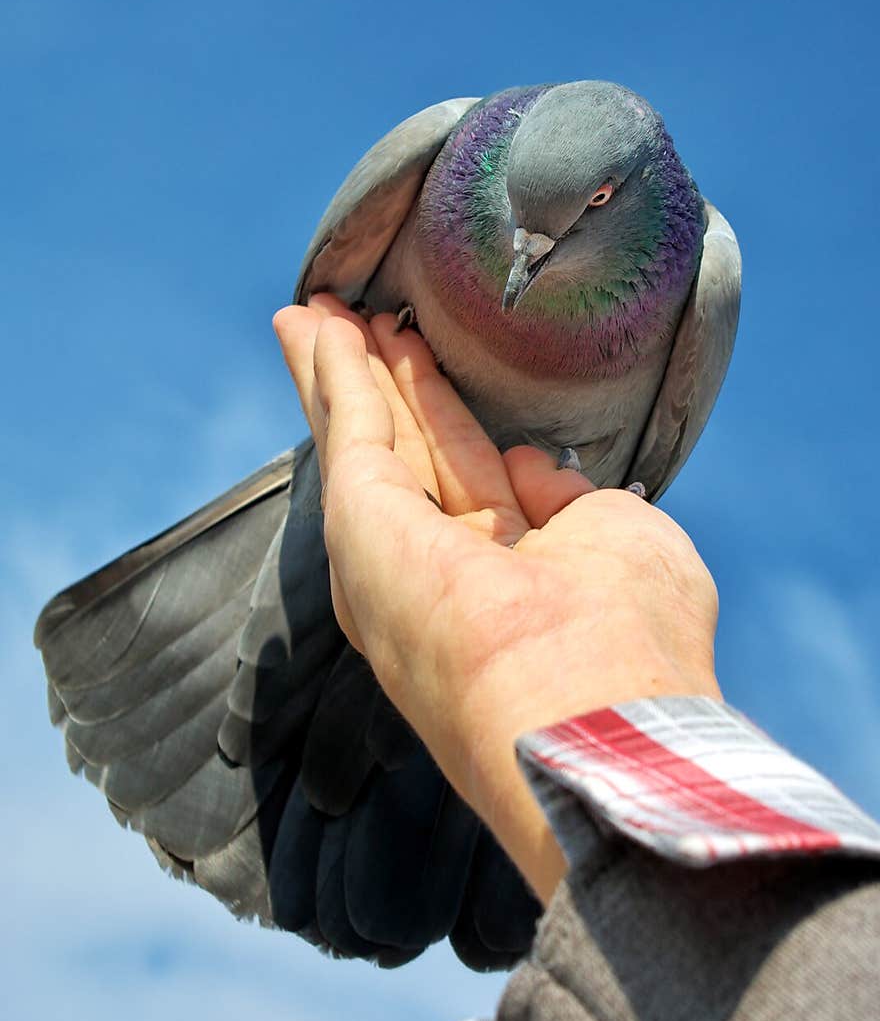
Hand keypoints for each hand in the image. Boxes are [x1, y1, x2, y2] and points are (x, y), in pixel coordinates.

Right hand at [273, 295, 720, 900]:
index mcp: (505, 588)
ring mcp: (394, 554)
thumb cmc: (626, 642)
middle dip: (382, 388)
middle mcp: (440, 576)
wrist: (586, 709)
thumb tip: (532, 472)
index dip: (444, 420)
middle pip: (403, 456)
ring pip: (364, 440)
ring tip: (323, 311)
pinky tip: (314, 325)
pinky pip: (347, 430)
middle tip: (357, 323)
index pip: (466, 483)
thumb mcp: (617, 543)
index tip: (428, 368)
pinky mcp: (362, 526)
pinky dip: (330, 374)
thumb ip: (570, 507)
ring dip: (344, 371)